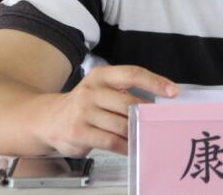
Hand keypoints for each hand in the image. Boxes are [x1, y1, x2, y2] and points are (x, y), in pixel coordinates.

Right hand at [42, 65, 177, 156]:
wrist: (49, 119)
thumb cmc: (84, 105)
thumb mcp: (101, 89)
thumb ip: (123, 93)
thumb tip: (157, 105)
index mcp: (101, 75)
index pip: (132, 74)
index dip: (155, 82)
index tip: (173, 92)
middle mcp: (91, 90)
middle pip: (129, 102)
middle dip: (146, 115)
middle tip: (159, 122)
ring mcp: (83, 111)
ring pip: (121, 124)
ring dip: (137, 132)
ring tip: (146, 136)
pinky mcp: (79, 131)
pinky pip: (111, 141)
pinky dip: (125, 145)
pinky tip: (131, 147)